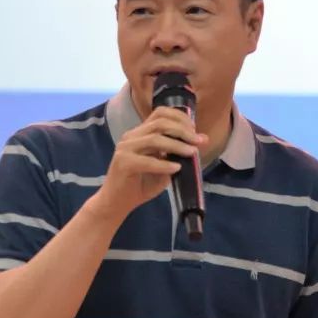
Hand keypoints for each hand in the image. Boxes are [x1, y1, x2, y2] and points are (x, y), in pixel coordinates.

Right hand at [86, 106, 208, 223]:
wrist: (116, 203)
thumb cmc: (140, 184)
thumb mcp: (163, 167)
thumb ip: (176, 154)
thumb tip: (200, 142)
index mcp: (140, 133)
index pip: (160, 113)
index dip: (180, 118)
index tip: (195, 130)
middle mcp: (131, 136)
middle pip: (159, 123)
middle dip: (182, 130)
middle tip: (198, 141)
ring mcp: (125, 148)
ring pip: (154, 139)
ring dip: (176, 145)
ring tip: (191, 153)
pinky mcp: (123, 163)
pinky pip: (147, 161)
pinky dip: (164, 164)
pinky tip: (176, 169)